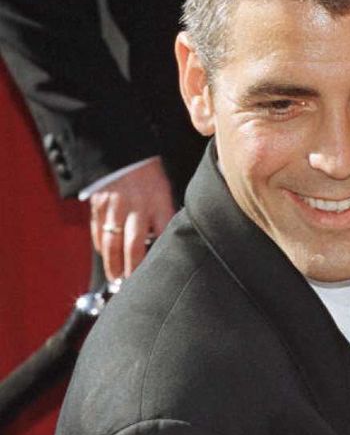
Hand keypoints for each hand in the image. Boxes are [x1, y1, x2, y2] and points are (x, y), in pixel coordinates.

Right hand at [89, 160, 174, 280]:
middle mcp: (135, 206)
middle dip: (132, 268)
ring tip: (117, 279)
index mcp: (158, 201)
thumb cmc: (148, 173)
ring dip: (113, 264)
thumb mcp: (165, 190)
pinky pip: (97, 231)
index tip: (160, 272)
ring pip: (112, 243)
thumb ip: (165, 214)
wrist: (122, 149)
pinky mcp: (98, 205)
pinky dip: (101, 247)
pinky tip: (106, 256)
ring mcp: (114, 207)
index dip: (160, 255)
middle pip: (133, 245)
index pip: (163, 233)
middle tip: (132, 285)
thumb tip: (168, 239)